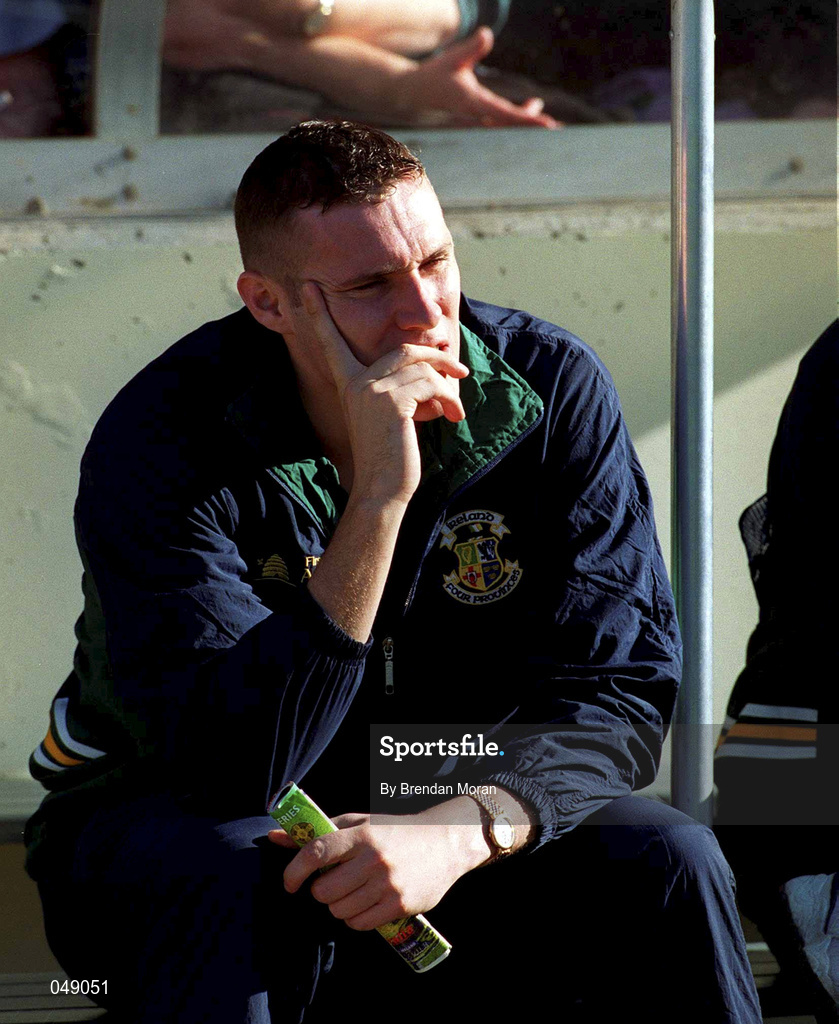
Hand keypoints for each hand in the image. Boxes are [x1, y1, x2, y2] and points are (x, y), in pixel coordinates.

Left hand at [269, 806, 487, 929]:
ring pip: (339, 910)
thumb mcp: (359, 823)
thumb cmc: (394, 831)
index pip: (317, 852)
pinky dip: (354, 919)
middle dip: (321, 891)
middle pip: (324, 890)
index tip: (289, 882)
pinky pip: (359, 924)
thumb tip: (274, 837)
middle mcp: (373, 858)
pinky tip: (363, 905)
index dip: (295, 870)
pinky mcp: (399, 904)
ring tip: (351, 893)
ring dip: (338, 906)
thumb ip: (318, 832)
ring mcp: (387, 883)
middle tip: (332, 883)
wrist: (445, 842)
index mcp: (361, 833)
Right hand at [303, 282, 468, 503]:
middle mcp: (356, 382)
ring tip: (456, 407)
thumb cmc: (391, 455)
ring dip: (448, 383)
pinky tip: (452, 416)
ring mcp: (371, 390)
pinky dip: (447, 396)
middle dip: (436, 355)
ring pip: (421, 365)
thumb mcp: (391, 414)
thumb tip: (432, 364)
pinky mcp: (391, 401)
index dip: (320, 314)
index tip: (308, 286)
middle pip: (403, 348)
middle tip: (461, 369)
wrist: (383, 487)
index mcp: (348, 383)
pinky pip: (429, 382)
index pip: (331, 342)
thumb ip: (400, 387)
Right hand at [397, 28, 559, 127]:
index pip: (506, 114)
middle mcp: (477, 115)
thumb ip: (472, 48)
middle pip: (510, 124)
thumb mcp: (453, 57)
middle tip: (552, 126)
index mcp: (473, 103)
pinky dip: (516, 116)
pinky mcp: (478, 116)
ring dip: (525, 118)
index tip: (545, 124)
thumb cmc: (435, 74)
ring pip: (506, 123)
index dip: (527, 119)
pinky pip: (502, 120)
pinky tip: (529, 107)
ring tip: (539, 106)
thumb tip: (487, 34)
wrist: (416, 93)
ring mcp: (477, 118)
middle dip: (530, 123)